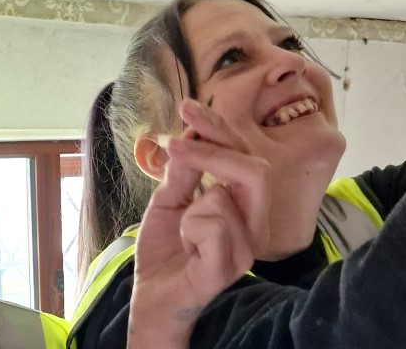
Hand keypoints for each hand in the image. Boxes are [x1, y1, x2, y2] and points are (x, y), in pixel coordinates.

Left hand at [128, 100, 270, 347]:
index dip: (219, 128)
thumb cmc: (165, 250)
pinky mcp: (229, 269)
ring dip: (191, 204)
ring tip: (183, 226)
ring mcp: (247, 249)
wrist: (151, 297)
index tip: (187, 108)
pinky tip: (186, 248)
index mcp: (245, 205)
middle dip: (211, 151)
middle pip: (254, 170)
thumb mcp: (168, 200)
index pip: (245, 156)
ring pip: (224, 198)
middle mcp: (255, 225)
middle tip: (174, 145)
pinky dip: (187, 230)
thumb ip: (183, 171)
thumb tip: (192, 133)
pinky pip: (211, 226)